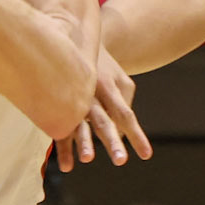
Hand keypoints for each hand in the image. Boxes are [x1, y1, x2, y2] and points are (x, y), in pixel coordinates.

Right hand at [54, 44, 151, 171]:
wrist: (73, 37)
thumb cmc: (102, 66)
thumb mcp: (119, 79)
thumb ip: (123, 103)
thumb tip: (121, 134)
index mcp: (109, 88)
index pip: (125, 115)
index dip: (136, 135)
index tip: (146, 155)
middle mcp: (91, 94)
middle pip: (104, 120)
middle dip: (111, 141)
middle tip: (121, 161)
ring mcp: (73, 98)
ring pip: (79, 123)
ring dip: (84, 142)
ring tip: (88, 159)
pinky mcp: (57, 103)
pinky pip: (61, 128)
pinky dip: (64, 147)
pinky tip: (67, 167)